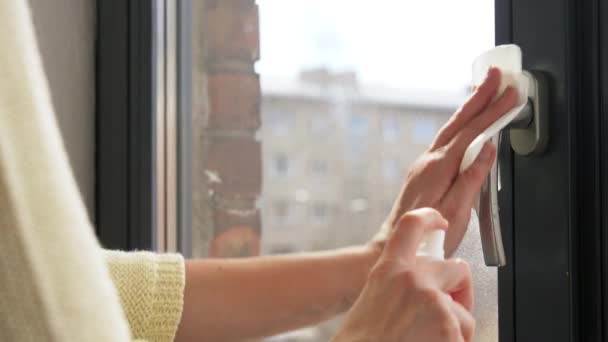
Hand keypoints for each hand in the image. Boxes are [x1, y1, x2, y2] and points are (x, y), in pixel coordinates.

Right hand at [334, 208, 474, 341]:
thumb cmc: (362, 340)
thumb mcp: (374, 301)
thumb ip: (398, 286)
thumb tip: (419, 288)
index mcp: (389, 270)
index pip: (411, 225)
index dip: (430, 218)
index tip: (439, 222)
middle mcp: (413, 280)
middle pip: (456, 268)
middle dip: (460, 289)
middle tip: (451, 307)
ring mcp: (434, 303)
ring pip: (465, 313)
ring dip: (456, 328)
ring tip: (431, 341)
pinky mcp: (450, 328)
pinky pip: (466, 335)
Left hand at [373, 67, 517, 255]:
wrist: (395, 242)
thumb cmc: (427, 234)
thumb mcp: (457, 210)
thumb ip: (472, 178)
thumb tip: (488, 149)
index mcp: (439, 167)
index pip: (472, 132)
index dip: (493, 111)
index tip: (510, 94)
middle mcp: (429, 160)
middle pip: (458, 122)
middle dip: (479, 96)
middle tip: (495, 75)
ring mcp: (424, 164)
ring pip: (451, 128)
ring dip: (469, 108)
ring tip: (484, 90)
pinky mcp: (424, 170)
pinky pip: (446, 139)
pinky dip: (460, 125)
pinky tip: (466, 123)